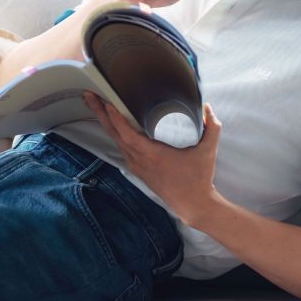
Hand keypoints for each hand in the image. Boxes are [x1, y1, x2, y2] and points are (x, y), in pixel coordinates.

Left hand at [83, 91, 222, 226]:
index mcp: (152, 154)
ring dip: (105, 122)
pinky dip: (115, 133)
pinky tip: (111, 124)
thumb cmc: (199, 178)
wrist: (193, 205)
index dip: (115, 117)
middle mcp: (140, 160)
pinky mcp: (138, 169)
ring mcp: (137, 165)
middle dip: (100, 113)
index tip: (105, 102)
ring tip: (95, 105)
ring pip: (116, 140)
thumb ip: (212, 126)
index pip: (127, 133)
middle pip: (114, 133)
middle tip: (88, 95)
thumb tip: (209, 107)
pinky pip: (122, 147)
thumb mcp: (208, 150)